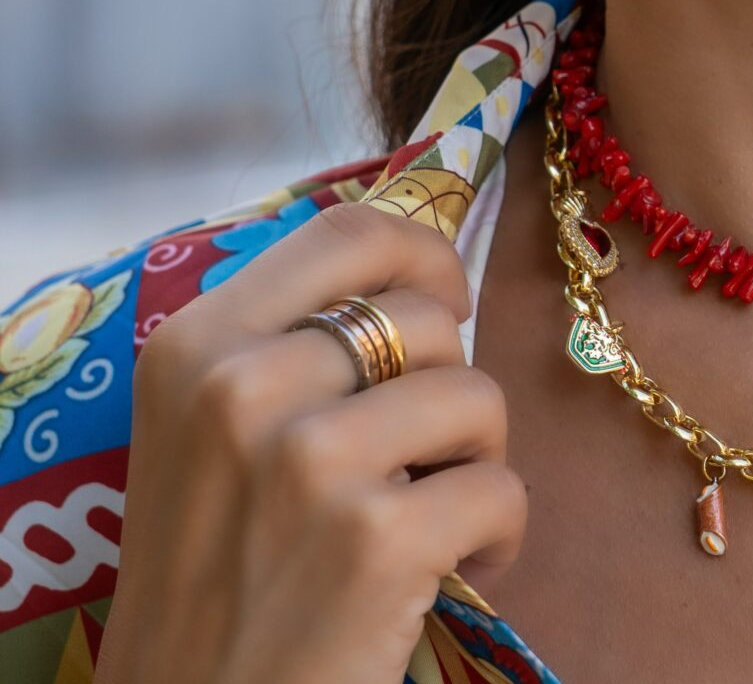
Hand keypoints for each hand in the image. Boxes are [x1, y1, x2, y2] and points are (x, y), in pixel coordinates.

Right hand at [95, 203, 527, 683]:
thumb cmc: (214, 575)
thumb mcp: (206, 435)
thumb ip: (286, 349)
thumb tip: (416, 279)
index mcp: (194, 347)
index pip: (347, 232)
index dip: (424, 255)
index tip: (450, 300)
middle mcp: (242, 387)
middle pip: (429, 320)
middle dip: (452, 387)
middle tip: (424, 458)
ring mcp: (310, 460)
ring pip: (478, 397)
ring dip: (478, 461)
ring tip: (434, 517)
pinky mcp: (378, 537)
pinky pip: (503, 489)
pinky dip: (498, 536)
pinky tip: (452, 570)